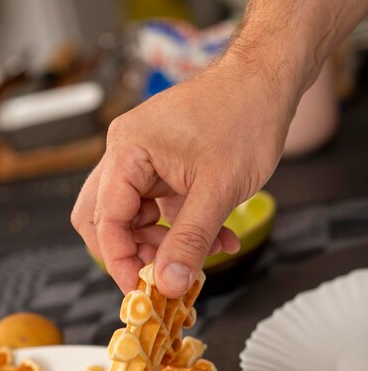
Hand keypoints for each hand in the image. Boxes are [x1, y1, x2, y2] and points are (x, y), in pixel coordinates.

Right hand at [72, 51, 296, 296]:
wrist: (266, 81)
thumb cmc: (244, 116)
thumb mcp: (219, 188)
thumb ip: (190, 239)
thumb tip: (167, 284)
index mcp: (127, 150)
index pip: (104, 218)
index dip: (119, 260)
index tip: (142, 290)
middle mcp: (126, 151)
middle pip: (104, 216)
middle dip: (133, 250)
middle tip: (162, 275)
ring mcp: (144, 156)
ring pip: (134, 214)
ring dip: (164, 241)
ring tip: (204, 253)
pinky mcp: (163, 162)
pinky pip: (159, 205)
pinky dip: (182, 226)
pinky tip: (218, 237)